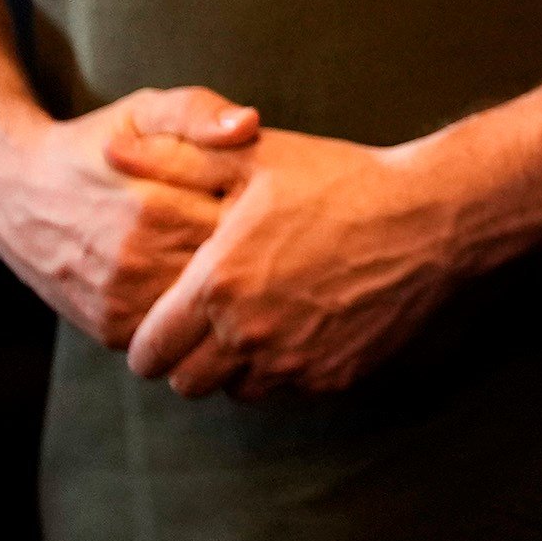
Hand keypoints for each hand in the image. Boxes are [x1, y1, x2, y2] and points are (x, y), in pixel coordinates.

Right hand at [0, 85, 261, 350]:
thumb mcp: (143, 111)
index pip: (245, 225)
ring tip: (225, 262)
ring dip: (222, 292)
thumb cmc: (94, 147)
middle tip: (260, 239)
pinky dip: (190, 317)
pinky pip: (176, 334)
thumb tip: (249, 124)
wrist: (13, 192)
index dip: (266, 217)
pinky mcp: (111, 329)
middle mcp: (138, 259)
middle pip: (229, 272)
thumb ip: (198, 112)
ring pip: (206, 310)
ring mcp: (123, 301)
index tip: (269, 206)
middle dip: (251, 257)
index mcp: (155, 205)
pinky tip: (190, 286)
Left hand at [125, 121, 478, 401]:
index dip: (148, 341)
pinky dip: (285, 369)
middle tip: (205, 327)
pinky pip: (288, 389)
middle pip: (185, 384)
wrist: (430, 219)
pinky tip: (301, 325)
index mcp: (216, 286)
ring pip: (236, 392)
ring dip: (235, 369)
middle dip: (186, 360)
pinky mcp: (333, 377)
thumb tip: (111, 148)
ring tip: (255, 324)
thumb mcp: (252, 158)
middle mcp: (248, 335)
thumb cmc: (339, 182)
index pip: (148, 351)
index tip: (163, 322)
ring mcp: (293, 361)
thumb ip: (173, 158)